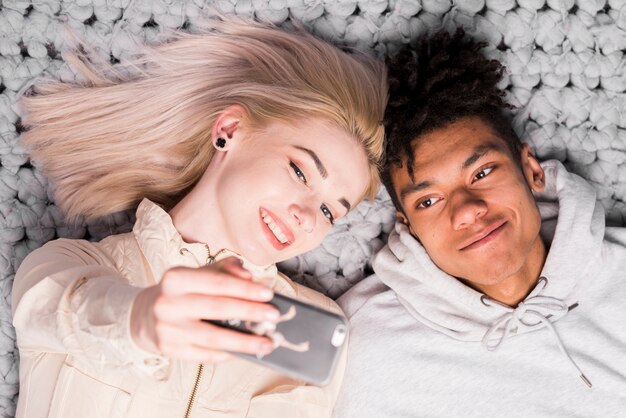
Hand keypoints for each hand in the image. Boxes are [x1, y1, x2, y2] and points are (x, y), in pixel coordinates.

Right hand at [130, 257, 278, 362]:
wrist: (146, 314)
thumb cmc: (183, 291)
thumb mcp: (200, 273)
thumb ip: (227, 269)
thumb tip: (249, 276)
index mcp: (176, 278)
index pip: (217, 283)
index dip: (244, 289)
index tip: (268, 294)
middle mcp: (168, 303)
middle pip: (217, 309)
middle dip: (250, 313)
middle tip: (274, 316)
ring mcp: (167, 329)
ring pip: (214, 338)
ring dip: (245, 342)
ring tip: (267, 342)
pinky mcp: (170, 350)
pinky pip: (205, 355)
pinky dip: (228, 354)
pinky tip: (246, 352)